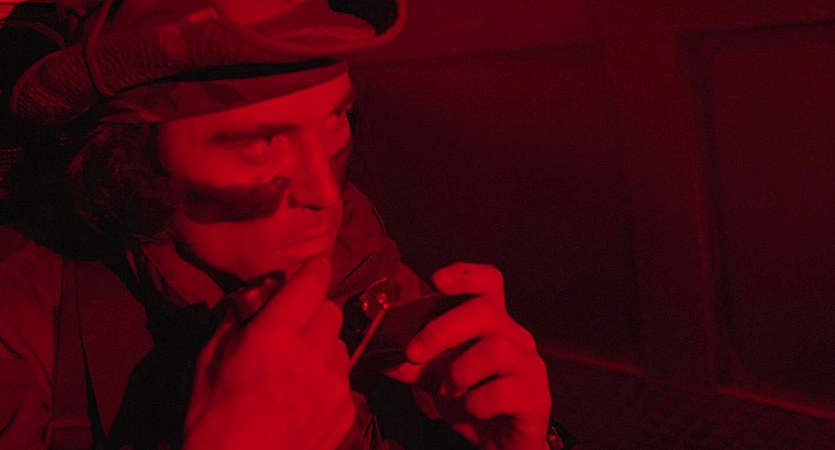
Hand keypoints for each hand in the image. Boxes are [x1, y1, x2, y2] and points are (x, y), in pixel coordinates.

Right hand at [184, 257, 354, 449]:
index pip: (311, 284)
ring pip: (340, 344)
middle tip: (294, 328)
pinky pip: (343, 378)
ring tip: (298, 368)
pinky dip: (327, 379)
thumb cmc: (212, 422)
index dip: (315, 268)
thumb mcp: (208, 364)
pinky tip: (304, 398)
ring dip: (323, 346)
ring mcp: (335, 384)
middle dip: (314, 312)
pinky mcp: (347, 410)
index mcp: (274, 336)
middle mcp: (313, 354)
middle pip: (331, 310)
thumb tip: (251, 301)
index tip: (316, 263)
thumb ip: (234, 323)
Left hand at [385, 263, 551, 449]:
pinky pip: (503, 391)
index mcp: (493, 323)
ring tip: (449, 391)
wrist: (500, 445)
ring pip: (495, 349)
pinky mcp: (536, 398)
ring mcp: (530, 366)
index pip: (489, 282)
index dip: (465, 274)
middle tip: (413, 353)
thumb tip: (383, 352)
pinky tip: (471, 410)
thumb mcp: (435, 378)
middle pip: (484, 312)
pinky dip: (477, 402)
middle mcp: (516, 336)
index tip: (436, 280)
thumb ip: (413, 362)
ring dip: (460, 372)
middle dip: (441, 330)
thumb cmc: (471, 401)